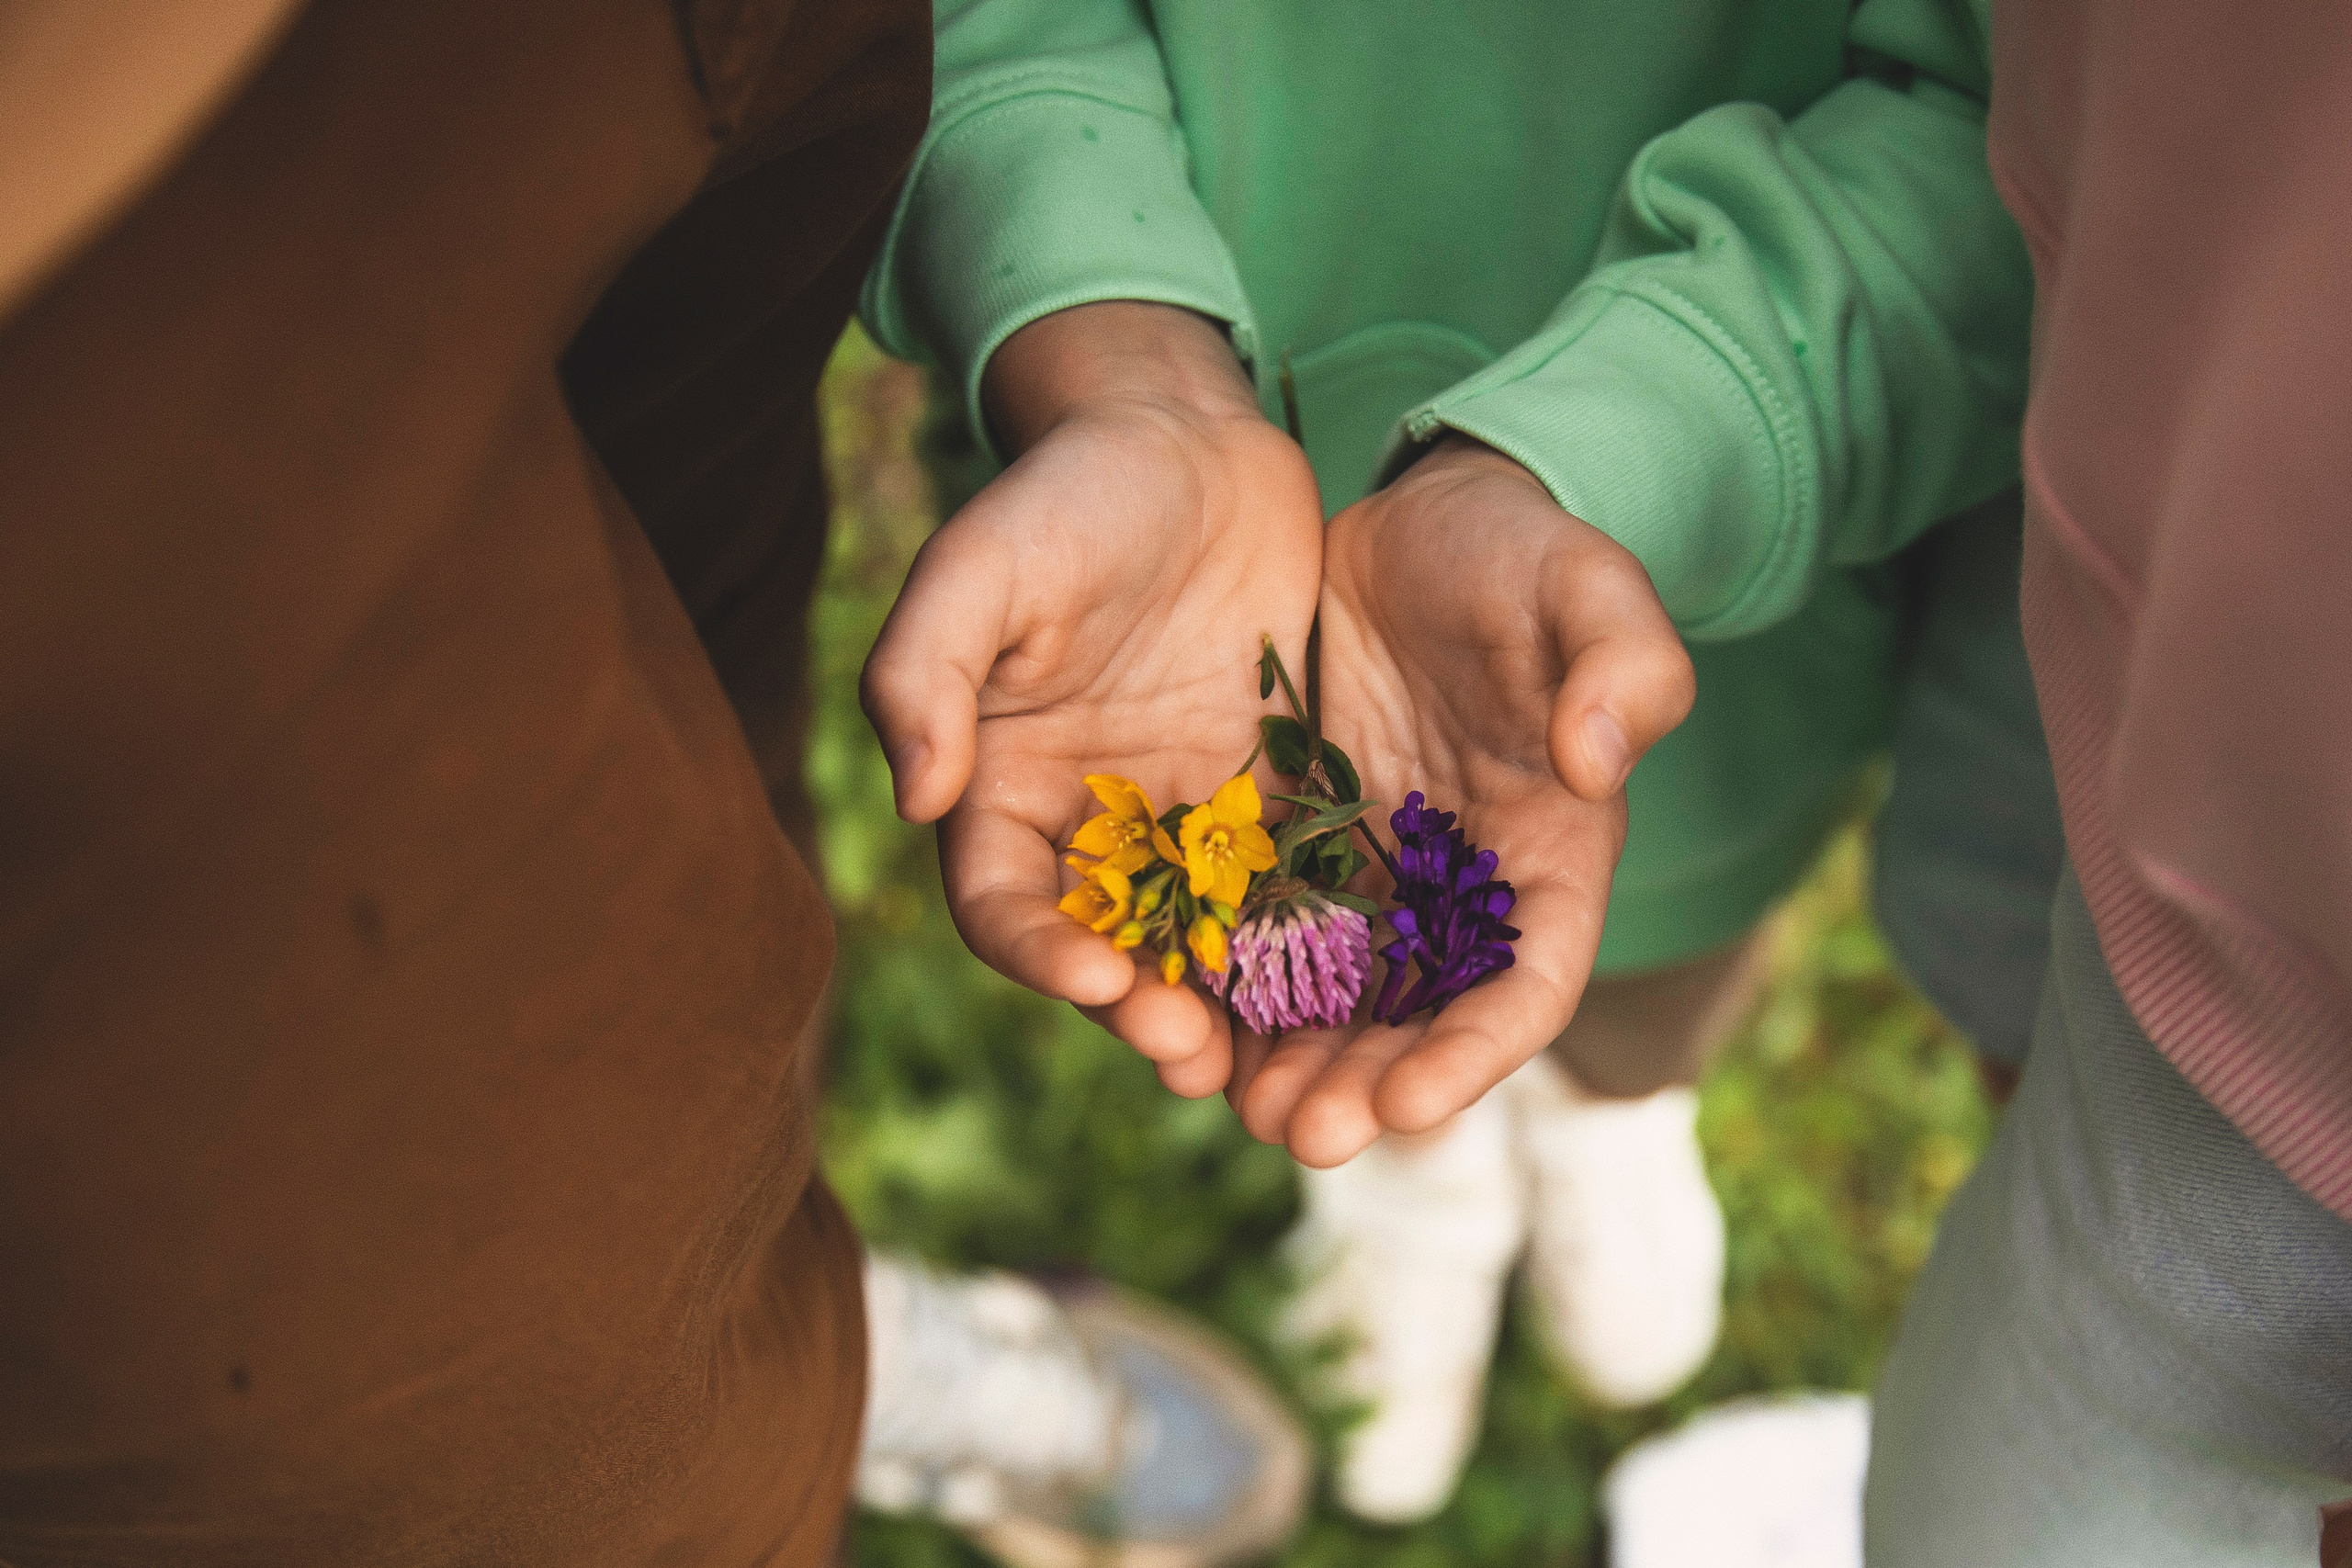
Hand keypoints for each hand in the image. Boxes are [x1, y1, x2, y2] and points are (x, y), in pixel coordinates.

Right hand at [861, 302, 1322, 1097]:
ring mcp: (1179, 819)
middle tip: (1188, 1047)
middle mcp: (1085, 823)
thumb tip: (917, 799)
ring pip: (1195, 940)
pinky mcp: (1264, 799)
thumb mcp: (981, 566)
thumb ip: (927, 671)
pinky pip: (1282, 888)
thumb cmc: (1066, 495)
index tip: (1096, 979)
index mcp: (999, 787)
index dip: (1039, 953)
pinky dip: (1301, 944)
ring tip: (1260, 1061)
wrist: (1185, 441)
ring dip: (1220, 1006)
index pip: (1001, 902)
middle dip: (1137, 1008)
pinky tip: (1344, 985)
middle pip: (1100, 948)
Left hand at [1231, 437, 1695, 1164]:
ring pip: (1337, 1001)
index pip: (1527, 982)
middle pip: (1422, 1020)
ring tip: (1243, 1110)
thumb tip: (1598, 763)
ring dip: (1296, 1065)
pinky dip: (1233, 995)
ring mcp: (1374, 877)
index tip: (1411, 1105)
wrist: (1415, 524)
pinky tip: (1185, 1030)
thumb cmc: (1517, 555)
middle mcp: (1462, 891)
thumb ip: (1621, 666)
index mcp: (1551, 855)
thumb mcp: (1585, 585)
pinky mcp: (1296, 849)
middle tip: (1302, 1135)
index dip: (1475, 1054)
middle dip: (1367, 1086)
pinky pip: (1262, 938)